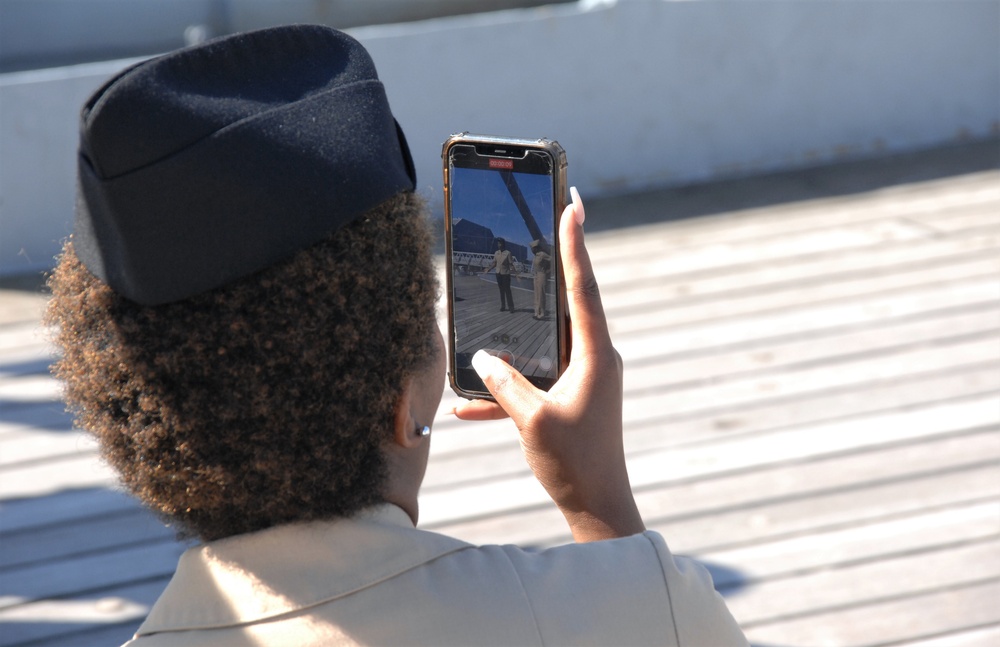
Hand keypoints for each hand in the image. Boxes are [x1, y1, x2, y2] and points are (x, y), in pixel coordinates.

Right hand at [455, 187, 643, 541]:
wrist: (598, 507)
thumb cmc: (574, 464)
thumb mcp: (532, 419)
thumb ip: (504, 383)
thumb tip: (482, 359)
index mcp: (595, 356)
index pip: (583, 288)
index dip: (575, 245)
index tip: (573, 204)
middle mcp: (595, 359)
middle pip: (568, 303)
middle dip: (551, 268)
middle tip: (546, 224)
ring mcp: (585, 377)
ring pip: (546, 343)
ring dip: (517, 338)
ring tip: (491, 316)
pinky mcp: (573, 397)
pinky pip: (537, 380)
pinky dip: (509, 389)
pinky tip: (469, 407)